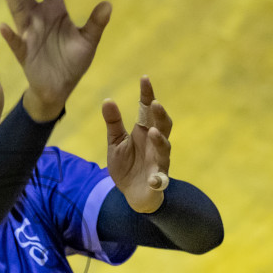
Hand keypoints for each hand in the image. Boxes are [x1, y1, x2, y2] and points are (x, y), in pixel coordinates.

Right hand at [0, 0, 110, 120]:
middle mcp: (39, 18)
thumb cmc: (72, 63)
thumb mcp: (88, 42)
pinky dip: (10, 36)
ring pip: (16, 8)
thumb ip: (96, 23)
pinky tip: (3, 26)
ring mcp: (29, 34)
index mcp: (56, 11)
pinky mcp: (24, 53)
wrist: (58, 89)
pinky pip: (16, 43)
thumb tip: (108, 4)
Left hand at [104, 75, 171, 211]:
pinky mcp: (157, 182)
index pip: (148, 110)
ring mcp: (158, 162)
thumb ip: (113, 123)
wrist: (132, 194)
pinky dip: (157, 179)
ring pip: (164, 149)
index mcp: (144, 132)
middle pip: (163, 126)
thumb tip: (107, 99)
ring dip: (160, 140)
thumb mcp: (116, 143)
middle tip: (154, 103)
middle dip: (160, 115)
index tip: (144, 78)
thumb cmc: (127, 165)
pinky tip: (153, 179)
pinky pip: (159, 180)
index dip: (147, 94)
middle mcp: (155, 144)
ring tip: (152, 132)